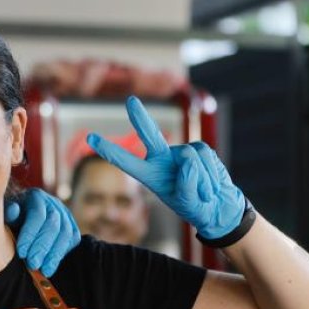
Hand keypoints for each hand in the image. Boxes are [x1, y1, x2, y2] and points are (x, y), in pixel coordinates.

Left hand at [6, 188, 80, 276]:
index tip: (21, 253)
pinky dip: (63, 253)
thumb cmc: (12, 216)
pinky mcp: (72, 226)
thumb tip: (14, 209)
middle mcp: (53, 203)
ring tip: (44, 270)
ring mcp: (65, 214)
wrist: (23, 213)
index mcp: (36, 196)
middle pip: (53, 226)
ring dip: (55, 254)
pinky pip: (72, 239)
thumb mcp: (5, 213)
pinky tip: (51, 264)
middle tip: (33, 265)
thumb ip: (9, 214)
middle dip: (42, 247)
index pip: (37, 215)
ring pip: (65, 234)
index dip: (30, 234)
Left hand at [87, 95, 245, 240]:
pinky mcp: (199, 149)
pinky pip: (205, 157)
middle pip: (149, 135)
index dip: (109, 150)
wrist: (218, 207)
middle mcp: (162, 159)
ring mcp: (181, 153)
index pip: (126, 161)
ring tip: (203, 193)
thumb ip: (187, 184)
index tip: (90, 137)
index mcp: (149, 175)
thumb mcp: (188, 203)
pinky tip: (211, 185)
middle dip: (140, 117)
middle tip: (130, 100)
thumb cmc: (197, 208)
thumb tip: (189, 159)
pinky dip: (211, 175)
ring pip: (191, 159)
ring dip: (202, 181)